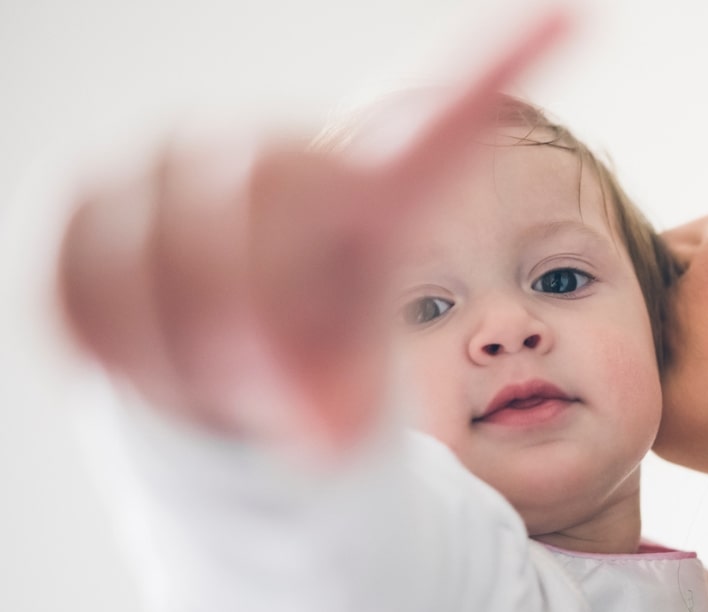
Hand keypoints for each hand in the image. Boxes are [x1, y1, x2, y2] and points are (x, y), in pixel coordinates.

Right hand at [57, 10, 568, 454]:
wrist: (208, 382)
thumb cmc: (302, 375)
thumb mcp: (342, 398)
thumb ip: (337, 408)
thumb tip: (317, 430)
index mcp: (364, 199)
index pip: (442, 132)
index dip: (505, 69)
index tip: (575, 15)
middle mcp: (276, 157)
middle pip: (261, 224)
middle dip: (263, 333)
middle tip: (273, 386)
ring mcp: (175, 169)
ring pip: (162, 273)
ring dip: (187, 356)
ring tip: (217, 368)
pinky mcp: (88, 203)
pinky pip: (89, 292)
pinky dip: (122, 349)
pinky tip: (160, 347)